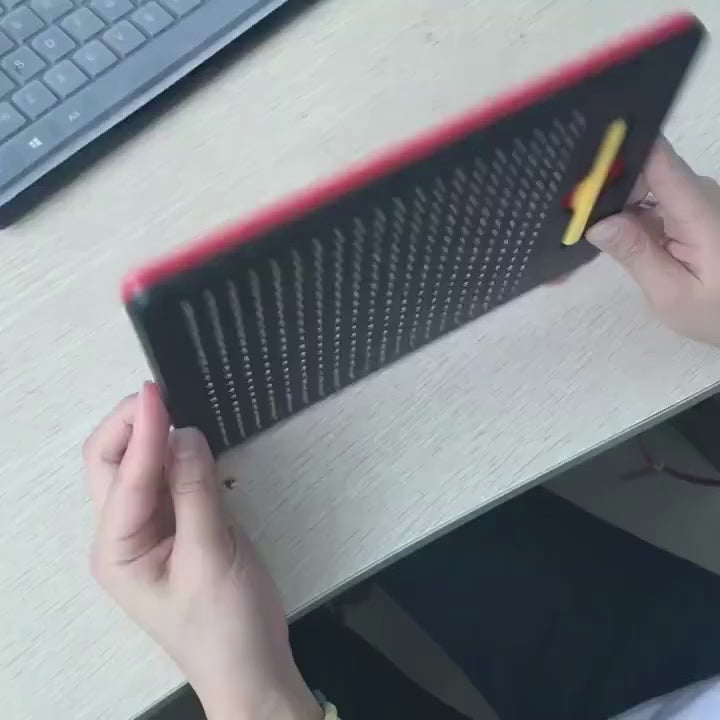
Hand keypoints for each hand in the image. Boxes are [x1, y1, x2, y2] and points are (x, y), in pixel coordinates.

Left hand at [83, 383, 321, 719]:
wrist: (251, 665)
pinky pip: (166, 479)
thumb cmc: (225, 622)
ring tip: (177, 406)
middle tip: (164, 393)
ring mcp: (150, 530)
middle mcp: (123, 535)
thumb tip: (185, 433)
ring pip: (136, 468)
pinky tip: (191, 439)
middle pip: (111, 464)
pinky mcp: (178, 525)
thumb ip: (196, 491)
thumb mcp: (211, 555)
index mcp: (119, 549)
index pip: (123, 475)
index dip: (142, 430)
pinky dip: (174, 454)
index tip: (159, 391)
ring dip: (152, 435)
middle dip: (131, 425)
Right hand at [586, 137, 719, 346]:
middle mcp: (698, 193)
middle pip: (643, 169)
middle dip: (607, 189)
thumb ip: (636, 255)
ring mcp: (694, 198)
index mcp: (697, 210)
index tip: (582, 174)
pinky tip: (617, 237)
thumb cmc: (716, 309)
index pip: (656, 158)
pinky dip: (629, 214)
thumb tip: (598, 224)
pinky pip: (651, 198)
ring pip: (644, 184)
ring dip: (616, 204)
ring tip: (592, 232)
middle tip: (577, 220)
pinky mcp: (689, 208)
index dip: (618, 156)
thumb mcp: (671, 294)